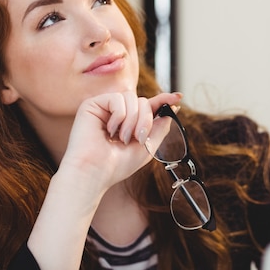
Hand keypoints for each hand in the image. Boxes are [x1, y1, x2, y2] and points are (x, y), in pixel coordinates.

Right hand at [58, 91, 182, 192]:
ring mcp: (104, 108)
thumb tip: (173, 107)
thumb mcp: (147, 146)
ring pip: (132, 98)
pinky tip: (110, 130)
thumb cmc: (116, 165)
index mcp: (128, 123)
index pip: (148, 106)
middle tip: (139, 138)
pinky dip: (119, 115)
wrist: (94, 173)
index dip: (163, 100)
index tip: (177, 97)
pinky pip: (117, 98)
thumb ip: (160, 127)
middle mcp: (116, 113)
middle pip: (143, 101)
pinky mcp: (92, 104)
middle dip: (146, 120)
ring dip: (133, 120)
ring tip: (122, 138)